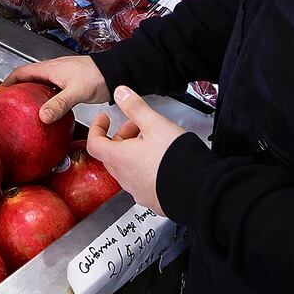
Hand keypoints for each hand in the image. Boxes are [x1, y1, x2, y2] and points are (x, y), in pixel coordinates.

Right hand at [3, 56, 108, 123]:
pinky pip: (50, 94)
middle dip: (15, 91)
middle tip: (7, 107)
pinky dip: (44, 103)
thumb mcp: (76, 91)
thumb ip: (59, 103)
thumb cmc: (97, 76)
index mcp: (49, 69)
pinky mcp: (68, 87)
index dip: (7, 82)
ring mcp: (60, 80)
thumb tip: (42, 117)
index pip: (20, 72)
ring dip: (29, 98)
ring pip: (39, 88)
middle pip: (27, 80)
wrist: (116, 73)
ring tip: (22, 113)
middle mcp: (52, 72)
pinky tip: (46, 115)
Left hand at [85, 87, 188, 215]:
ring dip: (132, 153)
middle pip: (111, 155)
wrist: (198, 190)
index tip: (103, 120)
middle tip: (135, 126)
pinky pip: (141, 182)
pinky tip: (160, 162)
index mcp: (119, 158)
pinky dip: (144, 168)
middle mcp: (125, 178)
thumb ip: (135, 108)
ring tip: (151, 142)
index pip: (94, 144)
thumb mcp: (155, 124)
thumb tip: (121, 93)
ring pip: (126, 169)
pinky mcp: (153, 199)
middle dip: (120, 137)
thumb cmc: (175, 160)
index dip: (96, 129)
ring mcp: (138, 191)